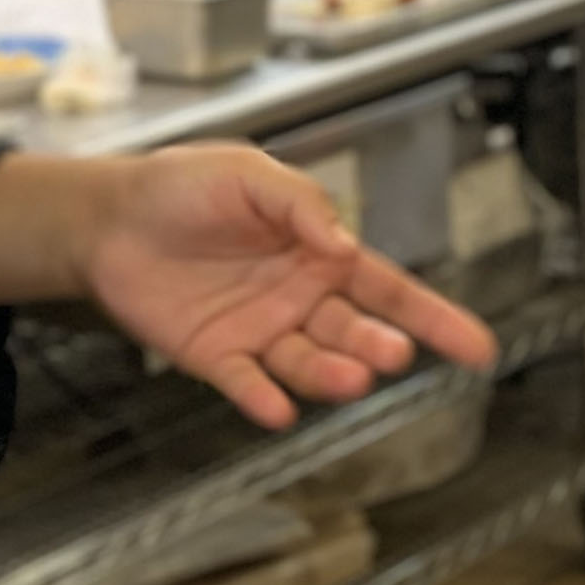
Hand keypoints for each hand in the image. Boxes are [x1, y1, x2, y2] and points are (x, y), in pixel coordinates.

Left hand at [64, 145, 499, 430]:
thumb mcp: (249, 174)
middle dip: (377, 347)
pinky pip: (247, 384)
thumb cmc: (181, 186)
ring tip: (350, 379)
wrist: (107, 216)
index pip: (389, 290)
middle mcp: (298, 299)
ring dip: (330, 375)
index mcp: (319, 254)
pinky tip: (277, 410)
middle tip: (392, 355)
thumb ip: (300, 203)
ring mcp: (259, 331)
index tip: (477, 347)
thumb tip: (344, 242)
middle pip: (355, 333)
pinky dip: (262, 399)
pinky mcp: (215, 356)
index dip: (435, 318)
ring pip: (309, 363)